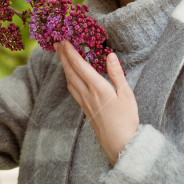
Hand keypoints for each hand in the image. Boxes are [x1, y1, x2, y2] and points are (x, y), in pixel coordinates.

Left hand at [54, 40, 139, 165]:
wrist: (119, 143)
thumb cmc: (126, 119)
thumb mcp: (126, 94)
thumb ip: (117, 73)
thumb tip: (110, 55)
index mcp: (97, 88)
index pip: (80, 65)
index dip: (70, 52)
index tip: (64, 40)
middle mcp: (87, 94)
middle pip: (71, 71)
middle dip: (63, 56)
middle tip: (56, 42)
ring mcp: (84, 101)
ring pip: (69, 80)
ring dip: (64, 65)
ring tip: (61, 55)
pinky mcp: (85, 108)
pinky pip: (72, 89)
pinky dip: (68, 77)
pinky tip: (69, 75)